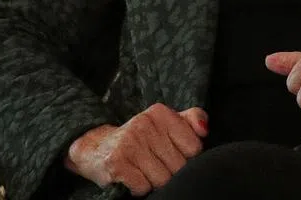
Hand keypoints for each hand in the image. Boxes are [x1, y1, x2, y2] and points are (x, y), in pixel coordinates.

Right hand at [64, 104, 206, 195]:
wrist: (96, 146)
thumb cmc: (140, 137)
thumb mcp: (165, 122)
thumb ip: (191, 119)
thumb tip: (204, 130)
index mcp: (160, 113)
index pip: (193, 147)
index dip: (185, 157)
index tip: (171, 153)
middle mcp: (144, 124)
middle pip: (179, 166)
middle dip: (170, 171)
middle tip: (156, 164)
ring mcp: (129, 143)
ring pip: (163, 180)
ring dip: (155, 181)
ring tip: (144, 171)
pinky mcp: (116, 163)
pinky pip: (143, 187)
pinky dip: (140, 188)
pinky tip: (133, 177)